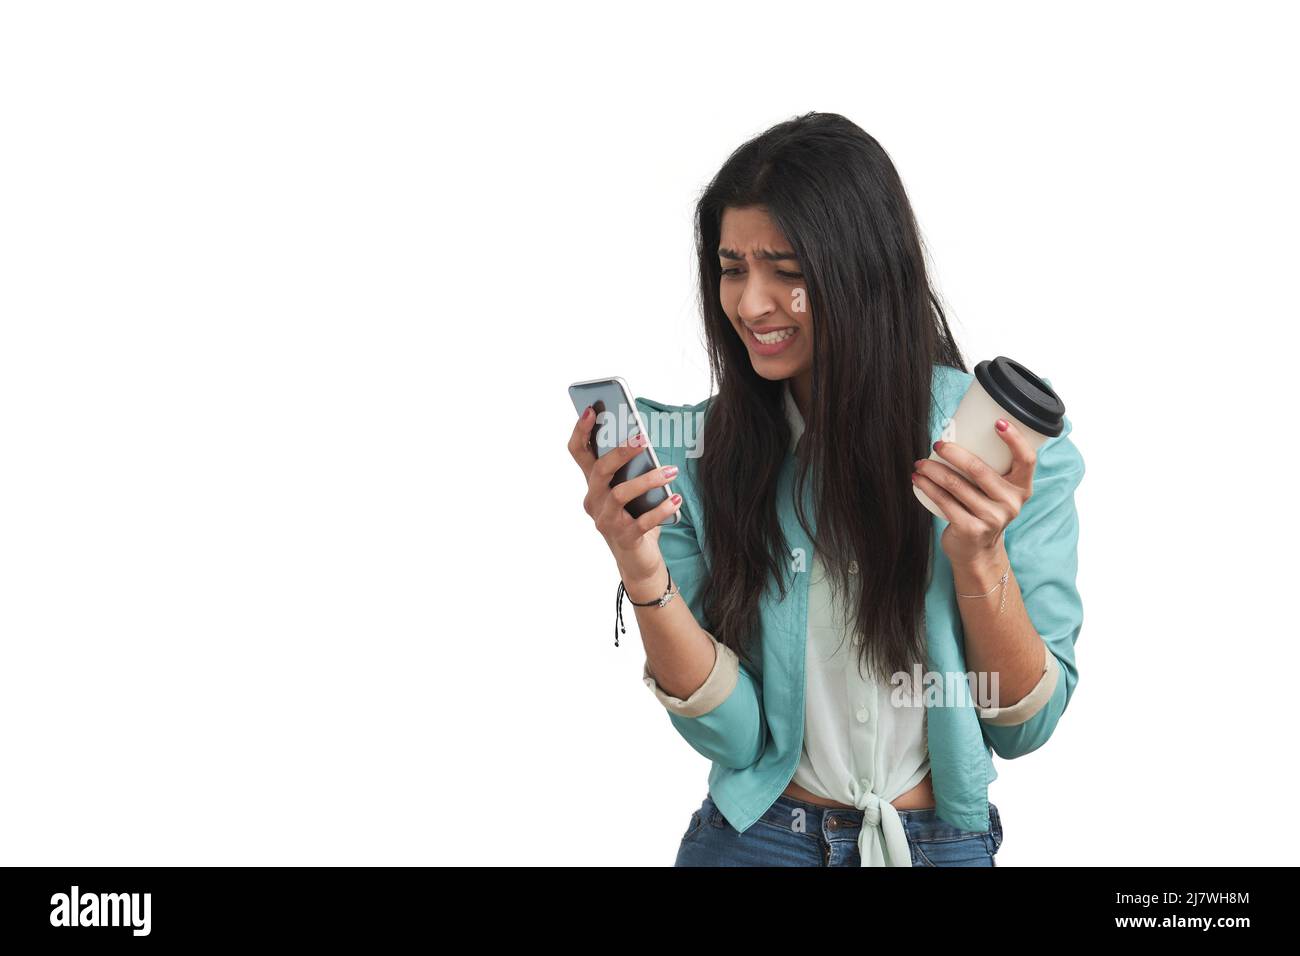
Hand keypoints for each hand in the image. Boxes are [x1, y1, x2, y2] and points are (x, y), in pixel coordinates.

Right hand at [568, 405, 682, 584]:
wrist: (638, 561)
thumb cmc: (634, 517)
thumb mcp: (630, 490)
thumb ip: (631, 468)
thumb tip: (643, 440)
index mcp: (593, 484)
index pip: (579, 452)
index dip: (581, 431)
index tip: (592, 409)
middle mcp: (594, 501)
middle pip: (600, 470)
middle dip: (620, 452)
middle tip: (642, 438)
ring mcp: (606, 521)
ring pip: (620, 494)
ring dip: (647, 480)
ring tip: (672, 471)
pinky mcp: (624, 538)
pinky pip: (642, 521)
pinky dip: (660, 509)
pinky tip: (675, 500)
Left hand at [911, 417, 1036, 566]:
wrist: (977, 552)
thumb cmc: (983, 511)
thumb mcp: (996, 492)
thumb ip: (989, 470)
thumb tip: (955, 434)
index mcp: (1021, 488)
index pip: (1027, 460)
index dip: (1015, 439)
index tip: (997, 422)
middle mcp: (1010, 503)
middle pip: (979, 469)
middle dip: (953, 452)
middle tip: (938, 444)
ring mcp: (992, 518)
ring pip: (956, 484)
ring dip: (933, 469)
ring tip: (921, 463)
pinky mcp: (971, 529)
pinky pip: (944, 500)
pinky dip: (927, 486)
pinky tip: (918, 479)